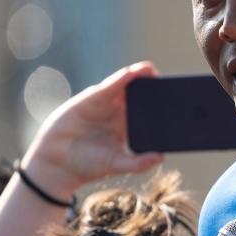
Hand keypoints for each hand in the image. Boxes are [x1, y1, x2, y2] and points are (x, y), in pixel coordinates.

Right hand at [19, 61, 164, 198]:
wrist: (57, 164)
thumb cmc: (87, 164)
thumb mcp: (117, 164)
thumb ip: (138, 163)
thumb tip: (161, 158)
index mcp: (127, 126)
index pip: (148, 110)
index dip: (160, 104)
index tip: (178, 100)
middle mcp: (118, 111)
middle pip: (139, 94)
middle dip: (153, 87)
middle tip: (171, 82)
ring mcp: (105, 103)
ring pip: (125, 86)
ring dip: (139, 76)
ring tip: (152, 70)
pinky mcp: (92, 98)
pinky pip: (109, 86)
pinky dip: (120, 79)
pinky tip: (131, 73)